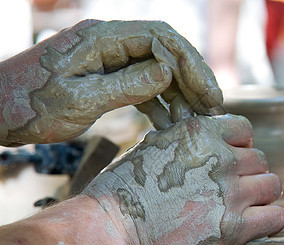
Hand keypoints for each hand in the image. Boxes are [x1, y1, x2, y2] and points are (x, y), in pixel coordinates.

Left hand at [0, 20, 221, 144]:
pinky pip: (140, 86)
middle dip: (191, 81)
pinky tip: (168, 123)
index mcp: (102, 39)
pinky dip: (158, 104)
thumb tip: (168, 71)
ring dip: (178, 95)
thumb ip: (125, 84)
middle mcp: (109, 45)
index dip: (191, 66)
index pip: (161, 40)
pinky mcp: (106, 78)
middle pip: (164, 53)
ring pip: (155, 71)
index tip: (210, 94)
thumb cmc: (28, 106)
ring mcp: (109, 61)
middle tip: (211, 108)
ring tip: (194, 120)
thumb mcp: (78, 99)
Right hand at [83, 114, 283, 244]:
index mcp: (200, 133)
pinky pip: (274, 217)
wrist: (114, 225)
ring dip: (261, 194)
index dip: (241, 144)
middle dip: (248, 171)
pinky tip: (252, 223)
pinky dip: (268, 220)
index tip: (232, 157)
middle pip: (260, 159)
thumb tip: (203, 142)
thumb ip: (185, 141)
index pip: (245, 129)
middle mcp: (220, 158)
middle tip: (233, 186)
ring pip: (271, 185)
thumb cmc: (125, 186)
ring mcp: (229, 193)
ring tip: (244, 204)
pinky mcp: (232, 227)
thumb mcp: (153, 145)